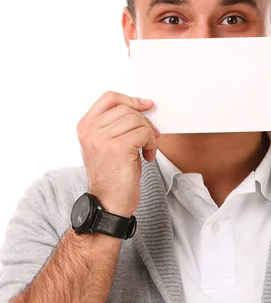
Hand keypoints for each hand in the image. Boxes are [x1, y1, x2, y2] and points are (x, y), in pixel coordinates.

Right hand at [77, 91, 159, 217]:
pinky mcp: (118, 148)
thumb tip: (141, 107)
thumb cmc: (111, 176)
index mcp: (85, 127)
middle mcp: (90, 131)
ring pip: (137, 120)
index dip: (130, 99)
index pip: (109, 98)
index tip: (146, 105)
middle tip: (151, 137)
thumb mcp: (105, 145)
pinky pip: (144, 133)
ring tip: (147, 150)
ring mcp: (102, 138)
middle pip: (126, 109)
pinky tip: (148, 157)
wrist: (108, 204)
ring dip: (149, 134)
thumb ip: (115, 125)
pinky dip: (152, 144)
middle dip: (144, 122)